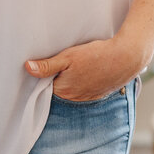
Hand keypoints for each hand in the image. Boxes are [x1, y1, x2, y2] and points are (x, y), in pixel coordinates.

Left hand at [25, 36, 141, 101]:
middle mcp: (75, 98)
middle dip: (55, 78)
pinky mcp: (99, 93)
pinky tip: (85, 71)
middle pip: (58, 89)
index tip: (40, 66)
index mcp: (64, 90)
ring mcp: (88, 97)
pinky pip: (84, 90)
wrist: (126, 57)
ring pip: (72, 90)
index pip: (44, 88)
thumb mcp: (68, 57)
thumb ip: (47, 65)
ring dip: (70, 80)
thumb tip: (28, 68)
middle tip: (58, 63)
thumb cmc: (96, 55)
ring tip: (73, 66)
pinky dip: (82, 82)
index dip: (42, 77)